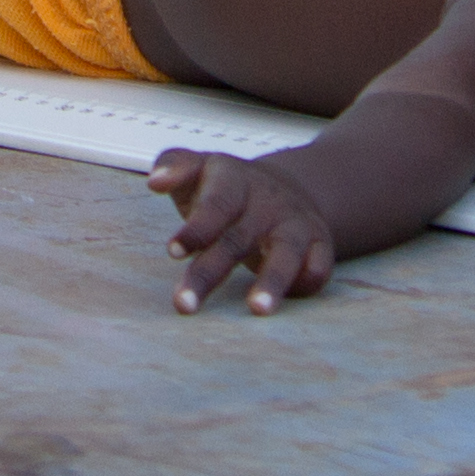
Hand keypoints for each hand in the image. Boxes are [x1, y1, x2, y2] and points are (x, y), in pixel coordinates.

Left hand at [151, 148, 339, 312]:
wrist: (284, 187)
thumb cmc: (226, 188)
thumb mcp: (199, 168)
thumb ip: (174, 166)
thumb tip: (156, 180)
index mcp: (232, 180)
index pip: (215, 203)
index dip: (196, 227)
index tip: (174, 251)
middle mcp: (265, 202)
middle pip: (237, 239)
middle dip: (209, 273)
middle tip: (185, 304)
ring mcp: (293, 223)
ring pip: (285, 254)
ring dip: (272, 281)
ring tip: (256, 310)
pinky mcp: (318, 244)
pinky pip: (319, 266)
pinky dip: (309, 281)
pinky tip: (294, 297)